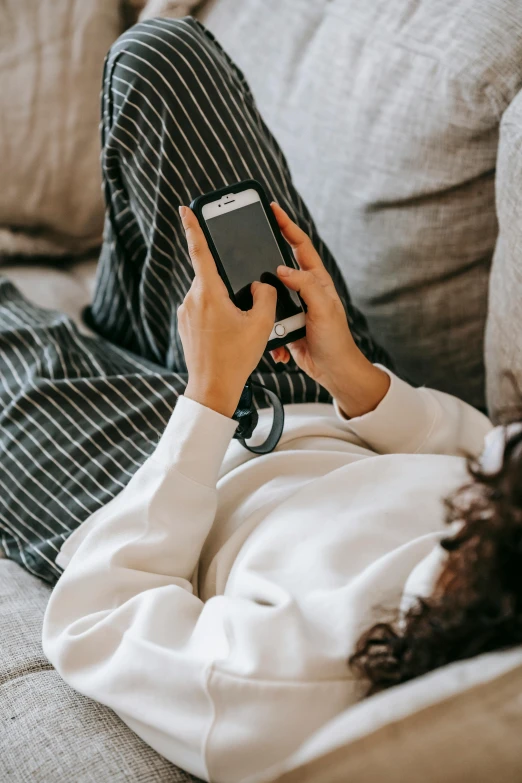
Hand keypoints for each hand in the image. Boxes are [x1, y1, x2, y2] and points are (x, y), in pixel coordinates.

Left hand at [178, 206, 276, 417]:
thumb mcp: (262, 324)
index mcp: (209, 293)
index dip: (193, 227)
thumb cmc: (236, 357)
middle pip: (212, 277)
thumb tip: (260, 285)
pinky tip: (228, 336)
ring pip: (209, 295)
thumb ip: (266, 295)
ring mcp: (186, 313)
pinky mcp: (185, 326)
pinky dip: (217, 316)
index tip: (185, 209)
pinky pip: (203, 310)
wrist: (212, 388)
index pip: (199, 251)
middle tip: (244, 309)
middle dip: (229, 284)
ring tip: (237, 331)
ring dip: (225, 303)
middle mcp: (192, 299)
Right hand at [269, 203, 389, 417]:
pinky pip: (268, 320)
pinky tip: (274, 344)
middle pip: (279, 265)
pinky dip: (267, 330)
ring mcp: (293, 307)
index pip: (299, 244)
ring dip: (263, 304)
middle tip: (246, 247)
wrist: (333, 370)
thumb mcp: (323, 309)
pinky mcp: (285, 324)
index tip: (273, 209)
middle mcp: (304, 289)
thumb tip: (282, 268)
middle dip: (264, 260)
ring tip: (257, 308)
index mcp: (316, 279)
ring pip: (269, 295)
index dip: (286, 225)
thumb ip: (305, 285)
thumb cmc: (335, 340)